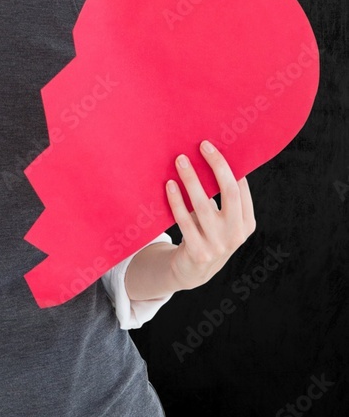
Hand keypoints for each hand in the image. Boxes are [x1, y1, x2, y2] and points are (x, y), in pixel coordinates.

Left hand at [165, 139, 255, 291]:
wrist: (193, 271)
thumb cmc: (207, 233)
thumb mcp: (222, 220)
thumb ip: (222, 198)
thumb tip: (210, 156)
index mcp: (246, 223)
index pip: (241, 188)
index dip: (228, 166)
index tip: (212, 146)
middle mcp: (236, 234)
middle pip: (229, 193)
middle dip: (217, 166)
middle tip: (202, 146)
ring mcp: (218, 245)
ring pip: (203, 205)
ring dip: (191, 179)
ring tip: (181, 160)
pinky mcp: (198, 252)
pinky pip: (184, 220)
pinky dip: (176, 200)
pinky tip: (170, 185)